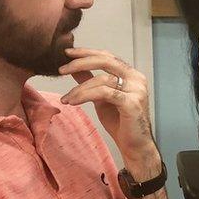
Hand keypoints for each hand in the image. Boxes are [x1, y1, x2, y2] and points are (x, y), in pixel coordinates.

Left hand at [58, 48, 156, 165]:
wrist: (134, 146)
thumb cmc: (120, 123)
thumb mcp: (101, 99)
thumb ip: (91, 82)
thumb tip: (75, 68)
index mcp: (131, 75)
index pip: (108, 56)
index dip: (87, 52)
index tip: (67, 53)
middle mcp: (136, 79)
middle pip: (106, 61)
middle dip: (81, 62)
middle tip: (61, 69)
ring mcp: (136, 90)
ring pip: (101, 79)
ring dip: (79, 88)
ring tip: (66, 98)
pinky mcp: (131, 103)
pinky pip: (104, 93)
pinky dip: (85, 96)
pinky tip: (73, 102)